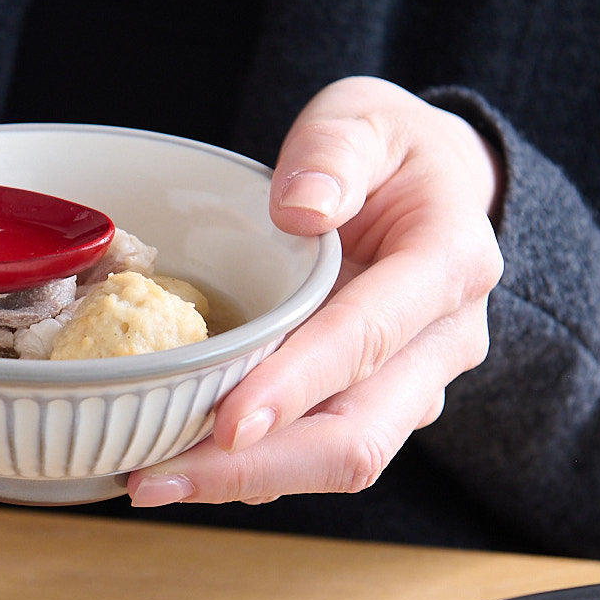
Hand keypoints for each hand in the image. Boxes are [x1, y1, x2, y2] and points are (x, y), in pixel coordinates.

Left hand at [128, 76, 504, 506]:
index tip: (228, 422)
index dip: (299, 384)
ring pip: (336, 457)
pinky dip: (250, 466)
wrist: (432, 189)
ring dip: (244, 480)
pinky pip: (314, 448)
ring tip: (150, 479)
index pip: (371, 336)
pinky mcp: (373, 399)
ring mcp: (410, 381)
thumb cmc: (393, 153)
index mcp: (448, 263)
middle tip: (157, 476)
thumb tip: (301, 207)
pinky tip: (183, 462)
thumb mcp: (367, 119)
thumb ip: (337, 150)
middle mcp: (441, 340)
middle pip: (357, 434)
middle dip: (257, 467)